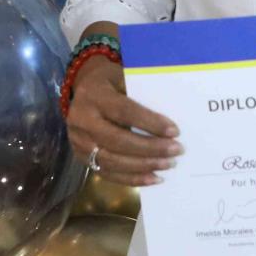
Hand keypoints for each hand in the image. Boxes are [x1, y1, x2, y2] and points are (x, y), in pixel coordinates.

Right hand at [65, 55, 180, 187]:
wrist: (80, 90)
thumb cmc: (109, 80)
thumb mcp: (122, 76)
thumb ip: (140, 92)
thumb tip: (170, 115)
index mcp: (94, 96)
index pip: (124, 112)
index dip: (150, 123)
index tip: (174, 131)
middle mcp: (82, 121)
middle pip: (119, 140)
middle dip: (151, 148)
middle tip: (176, 151)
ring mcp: (79, 142)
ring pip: (113, 161)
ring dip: (144, 166)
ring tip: (168, 164)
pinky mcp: (81, 158)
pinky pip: (108, 173)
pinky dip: (133, 179)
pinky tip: (154, 178)